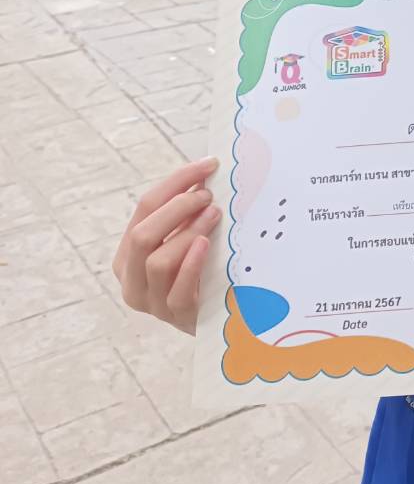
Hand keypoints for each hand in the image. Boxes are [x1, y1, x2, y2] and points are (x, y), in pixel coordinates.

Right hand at [112, 157, 221, 334]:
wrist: (215, 318)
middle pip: (143, 235)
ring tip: (214, 215)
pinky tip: (206, 245)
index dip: (176, 182)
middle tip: (208, 195)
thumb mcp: (185, 240)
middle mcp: (131, 278)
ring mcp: (151, 302)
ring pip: (157, 262)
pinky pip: (178, 291)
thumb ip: (186, 214)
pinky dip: (191, 264)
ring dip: (187, 232)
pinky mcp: (175, 318)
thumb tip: (204, 174)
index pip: (144, 208)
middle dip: (177, 208)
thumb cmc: (200, 271)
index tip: (207, 165)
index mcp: (128, 254)